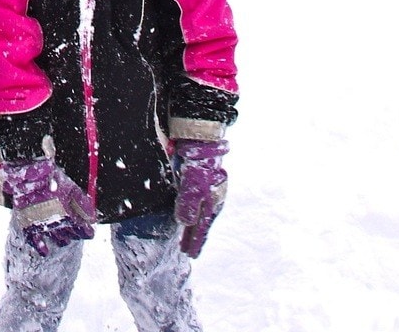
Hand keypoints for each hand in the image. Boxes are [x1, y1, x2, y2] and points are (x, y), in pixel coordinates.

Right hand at [0, 158, 96, 255]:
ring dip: (63, 240)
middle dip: (76, 234)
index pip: (83, 231)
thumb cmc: (53, 179)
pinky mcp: (28, 224)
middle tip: (77, 233)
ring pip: (56, 239)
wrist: (31, 175)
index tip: (90, 232)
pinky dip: (40, 247)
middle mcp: (56, 225)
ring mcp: (42, 226)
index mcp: (69, 217)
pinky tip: (45, 251)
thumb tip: (93, 218)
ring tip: (65, 240)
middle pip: (71, 235)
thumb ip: (84, 205)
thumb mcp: (73, 189)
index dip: (87, 232)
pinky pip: (35, 241)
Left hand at [172, 137, 228, 256]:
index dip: (195, 243)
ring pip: (201, 216)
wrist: (203, 144)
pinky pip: (199, 206)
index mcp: (211, 205)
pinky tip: (190, 217)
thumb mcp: (191, 187)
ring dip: (194, 228)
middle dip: (194, 238)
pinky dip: (194, 216)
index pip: (201, 229)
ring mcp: (210, 193)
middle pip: (202, 225)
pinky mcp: (204, 186)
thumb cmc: (197, 166)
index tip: (191, 255)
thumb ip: (188, 206)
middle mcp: (212, 202)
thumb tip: (186, 224)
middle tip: (188, 252)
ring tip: (187, 238)